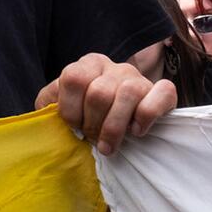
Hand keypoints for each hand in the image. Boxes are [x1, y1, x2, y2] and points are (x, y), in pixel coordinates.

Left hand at [36, 53, 177, 154]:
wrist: (119, 123)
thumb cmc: (86, 117)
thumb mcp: (60, 107)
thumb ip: (49, 104)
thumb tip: (49, 110)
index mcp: (87, 65)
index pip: (74, 79)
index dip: (71, 110)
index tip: (74, 128)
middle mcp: (114, 67)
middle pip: (100, 92)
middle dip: (93, 125)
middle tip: (93, 140)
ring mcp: (139, 78)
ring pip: (129, 93)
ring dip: (115, 128)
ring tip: (109, 147)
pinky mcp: (162, 90)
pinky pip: (162, 93)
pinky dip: (147, 115)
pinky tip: (137, 131)